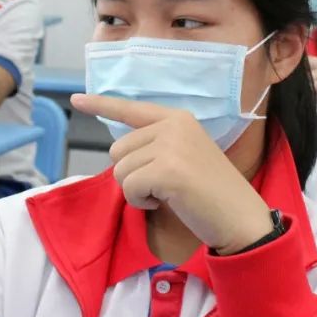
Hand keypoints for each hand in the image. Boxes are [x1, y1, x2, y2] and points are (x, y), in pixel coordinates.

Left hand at [71, 93, 273, 254]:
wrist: (240, 217)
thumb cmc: (210, 194)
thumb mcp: (184, 157)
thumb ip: (155, 147)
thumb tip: (120, 153)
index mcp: (178, 118)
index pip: (131, 109)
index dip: (101, 105)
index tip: (77, 99)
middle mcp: (173, 125)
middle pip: (117, 150)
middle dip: (132, 175)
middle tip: (163, 186)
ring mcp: (170, 145)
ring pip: (121, 170)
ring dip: (137, 191)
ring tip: (168, 194)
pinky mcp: (167, 170)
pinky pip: (130, 188)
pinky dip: (142, 202)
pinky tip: (167, 202)